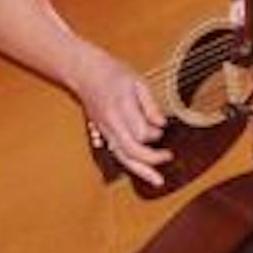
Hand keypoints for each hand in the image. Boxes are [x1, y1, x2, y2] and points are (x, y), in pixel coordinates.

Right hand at [68, 44, 169, 186]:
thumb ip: (151, 105)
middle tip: (169, 158)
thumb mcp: (138, 82)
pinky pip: (116, 152)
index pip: (142, 133)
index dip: (155, 134)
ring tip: (157, 181)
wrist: (84, 72)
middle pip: (131, 151)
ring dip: (141, 170)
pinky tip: (141, 170)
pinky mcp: (102, 132)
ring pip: (122, 157)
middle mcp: (111, 124)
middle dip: (152, 159)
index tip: (162, 127)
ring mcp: (104, 130)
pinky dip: (129, 163)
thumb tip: (162, 125)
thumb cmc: (113, 74)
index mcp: (121, 109)